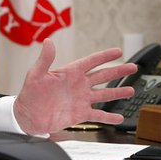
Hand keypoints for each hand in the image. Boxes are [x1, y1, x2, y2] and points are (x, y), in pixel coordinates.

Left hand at [13, 40, 137, 135]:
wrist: (27, 116)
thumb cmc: (30, 94)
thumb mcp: (36, 74)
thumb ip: (45, 59)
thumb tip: (48, 42)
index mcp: (70, 73)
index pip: (91, 62)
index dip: (105, 56)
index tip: (118, 51)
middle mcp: (78, 85)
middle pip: (103, 76)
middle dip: (118, 71)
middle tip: (133, 67)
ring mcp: (81, 100)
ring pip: (104, 94)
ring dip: (117, 92)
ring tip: (131, 90)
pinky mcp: (80, 114)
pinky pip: (97, 115)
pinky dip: (108, 117)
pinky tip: (119, 118)